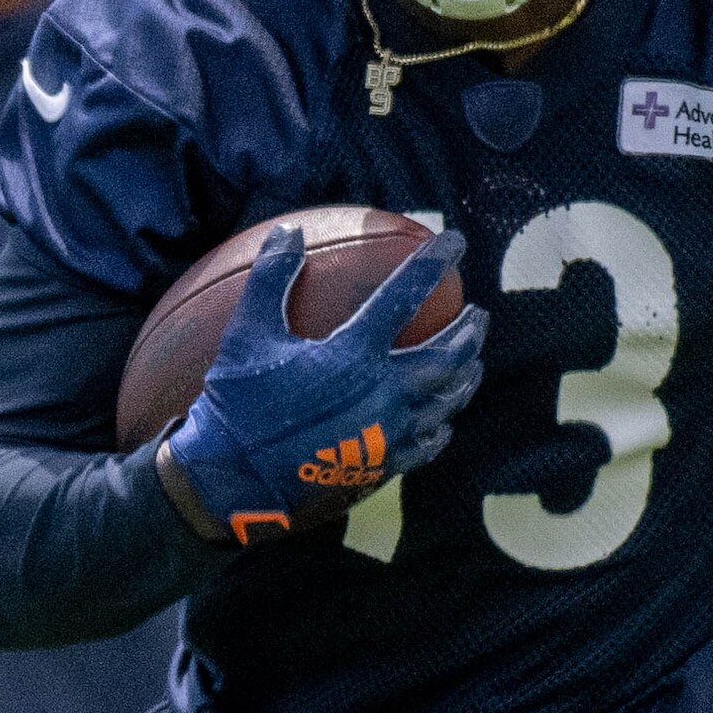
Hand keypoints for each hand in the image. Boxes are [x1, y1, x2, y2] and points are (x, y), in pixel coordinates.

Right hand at [157, 227, 484, 544]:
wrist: (233, 481)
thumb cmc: (236, 403)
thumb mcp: (247, 334)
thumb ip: (271, 278)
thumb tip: (287, 232)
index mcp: (353, 354)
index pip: (405, 296)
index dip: (434, 263)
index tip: (456, 241)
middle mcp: (382, 393)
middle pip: (447, 357)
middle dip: (469, 332)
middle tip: (478, 314)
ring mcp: (386, 434)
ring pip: (446, 402)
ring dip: (465, 378)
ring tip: (474, 362)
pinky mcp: (382, 466)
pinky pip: (427, 445)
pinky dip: (441, 427)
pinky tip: (443, 422)